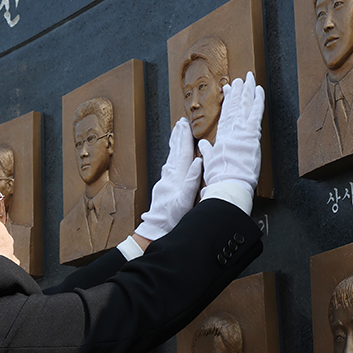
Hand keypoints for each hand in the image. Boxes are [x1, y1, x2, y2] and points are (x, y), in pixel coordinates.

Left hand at [134, 118, 203, 242]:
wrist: (155, 230)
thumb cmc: (172, 219)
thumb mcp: (185, 202)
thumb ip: (191, 181)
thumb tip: (197, 161)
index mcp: (177, 178)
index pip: (182, 153)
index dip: (184, 138)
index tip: (185, 125)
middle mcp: (169, 177)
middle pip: (174, 152)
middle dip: (178, 137)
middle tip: (180, 123)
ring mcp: (165, 182)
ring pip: (170, 158)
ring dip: (174, 144)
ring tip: (176, 134)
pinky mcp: (163, 187)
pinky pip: (168, 166)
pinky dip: (171, 157)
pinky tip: (172, 157)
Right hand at [198, 71, 263, 193]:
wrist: (229, 185)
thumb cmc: (220, 177)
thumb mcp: (210, 162)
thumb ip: (208, 151)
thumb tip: (204, 145)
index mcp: (222, 136)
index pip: (226, 113)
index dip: (228, 100)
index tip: (228, 89)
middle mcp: (232, 131)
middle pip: (236, 106)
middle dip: (237, 91)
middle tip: (239, 80)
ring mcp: (242, 131)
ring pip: (245, 106)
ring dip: (247, 90)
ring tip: (249, 78)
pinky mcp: (252, 134)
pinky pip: (256, 112)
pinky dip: (258, 100)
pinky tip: (259, 90)